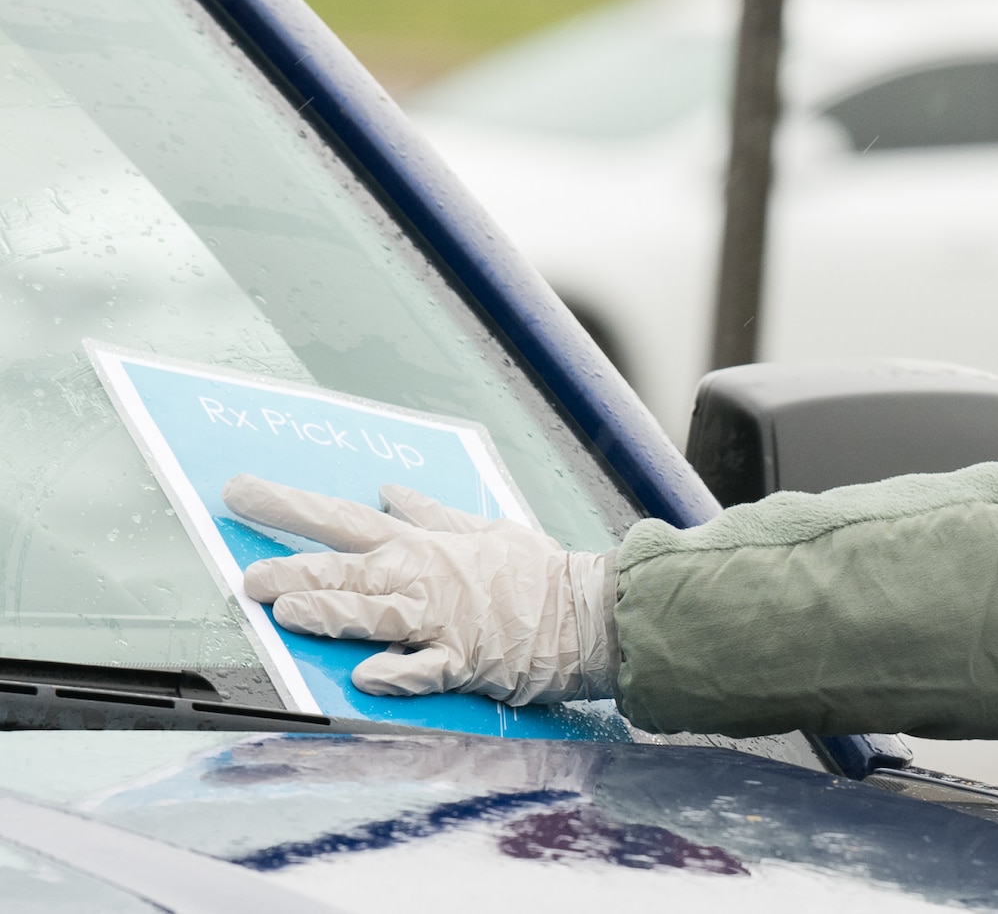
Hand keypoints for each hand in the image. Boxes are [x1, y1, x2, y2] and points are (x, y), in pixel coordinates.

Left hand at [223, 475, 615, 706]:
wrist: (586, 612)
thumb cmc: (537, 573)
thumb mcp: (486, 529)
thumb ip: (432, 514)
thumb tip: (388, 492)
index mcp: (422, 546)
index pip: (342, 520)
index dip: (288, 505)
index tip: (240, 491)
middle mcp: (423, 578)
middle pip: (347, 569)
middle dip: (293, 568)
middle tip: (249, 576)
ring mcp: (442, 621)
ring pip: (377, 614)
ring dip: (333, 611)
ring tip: (288, 612)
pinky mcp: (463, 661)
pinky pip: (424, 670)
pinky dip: (396, 672)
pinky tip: (366, 676)